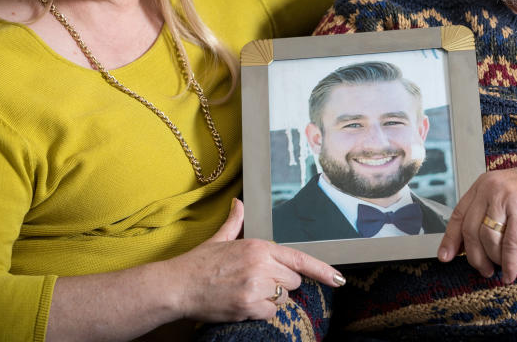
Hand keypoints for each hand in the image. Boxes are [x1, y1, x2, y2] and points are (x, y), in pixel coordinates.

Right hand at [171, 199, 343, 321]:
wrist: (177, 286)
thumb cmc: (198, 263)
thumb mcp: (219, 239)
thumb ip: (235, 221)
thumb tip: (239, 203)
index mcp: (258, 246)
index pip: (299, 259)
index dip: (323, 270)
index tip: (339, 279)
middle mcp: (261, 265)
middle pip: (292, 281)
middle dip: (280, 283)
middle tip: (256, 281)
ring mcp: (256, 287)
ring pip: (282, 298)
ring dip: (270, 298)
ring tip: (246, 291)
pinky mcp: (249, 307)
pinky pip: (270, 313)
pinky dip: (260, 312)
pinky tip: (243, 303)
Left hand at [437, 162, 516, 282]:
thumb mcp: (501, 194)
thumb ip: (484, 212)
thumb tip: (467, 244)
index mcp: (481, 186)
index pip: (458, 215)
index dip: (450, 239)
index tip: (445, 256)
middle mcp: (490, 190)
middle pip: (471, 230)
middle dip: (474, 256)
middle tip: (482, 269)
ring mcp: (506, 199)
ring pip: (489, 239)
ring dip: (493, 259)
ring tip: (499, 267)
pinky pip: (510, 245)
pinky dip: (509, 263)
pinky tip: (510, 273)